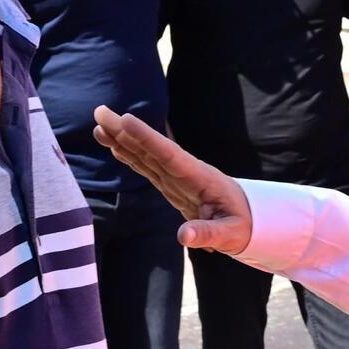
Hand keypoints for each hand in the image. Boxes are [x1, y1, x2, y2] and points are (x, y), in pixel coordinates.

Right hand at [93, 107, 252, 253]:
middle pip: (150, 149)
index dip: (147, 138)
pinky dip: (128, 154)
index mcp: (198, 178)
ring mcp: (175, 176)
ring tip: (99, 123)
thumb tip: (183, 236)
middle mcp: (183, 171)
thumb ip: (208, 233)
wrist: (249, 218)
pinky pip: (146, 165)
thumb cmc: (241, 225)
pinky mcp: (169, 183)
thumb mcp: (231, 234)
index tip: (126, 120)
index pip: (169, 155)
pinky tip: (113, 144)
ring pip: (144, 154)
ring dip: (122, 139)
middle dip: (125, 131)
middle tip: (100, 111)